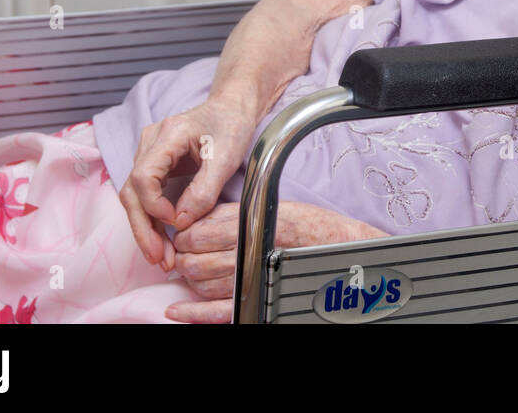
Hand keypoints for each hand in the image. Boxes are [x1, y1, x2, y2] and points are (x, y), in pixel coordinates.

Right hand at [118, 95, 260, 271]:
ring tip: (162, 258)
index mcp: (168, 135)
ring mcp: (150, 154)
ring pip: (136, 197)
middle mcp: (151, 143)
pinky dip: (154, 220)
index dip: (153, 204)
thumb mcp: (227, 157)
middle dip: (143, 228)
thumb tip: (181, 222)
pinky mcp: (156, 165)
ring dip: (147, 229)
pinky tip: (164, 242)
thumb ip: (205, 190)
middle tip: (159, 257)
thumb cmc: (231, 124)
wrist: (232, 108)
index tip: (174, 221)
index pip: (143, 175)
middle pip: (133, 191)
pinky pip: (147, 196)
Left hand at [165, 201, 389, 322]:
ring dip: (192, 280)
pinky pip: (217, 311)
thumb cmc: (309, 225)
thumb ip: (231, 213)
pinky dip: (193, 313)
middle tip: (187, 252)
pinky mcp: (257, 299)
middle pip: (195, 262)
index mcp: (251, 225)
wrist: (341, 247)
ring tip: (195, 271)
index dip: (184, 236)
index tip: (185, 234)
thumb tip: (196, 220)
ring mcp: (251, 279)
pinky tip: (176, 309)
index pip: (197, 234)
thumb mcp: (269, 205)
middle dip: (185, 258)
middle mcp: (249, 253)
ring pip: (202, 286)